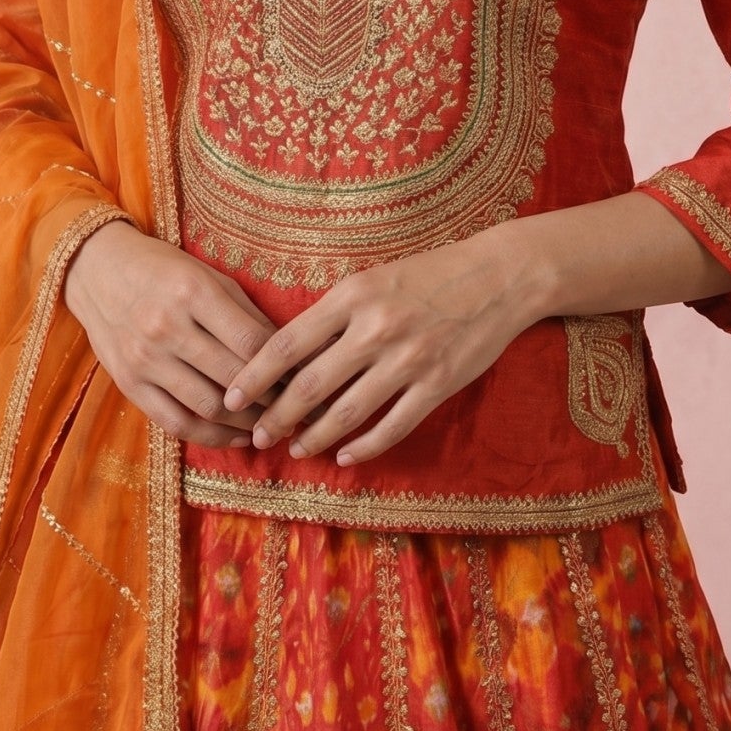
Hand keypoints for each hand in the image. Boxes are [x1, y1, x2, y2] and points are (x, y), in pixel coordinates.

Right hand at [65, 221, 290, 446]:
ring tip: (271, 425)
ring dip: (247, 423)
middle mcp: (167, 326)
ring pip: (208, 406)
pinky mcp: (129, 383)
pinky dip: (211, 436)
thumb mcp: (206, 274)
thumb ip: (244, 312)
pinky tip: (236, 436)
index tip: (303, 378)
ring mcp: (145, 358)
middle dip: (272, 399)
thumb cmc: (163, 269)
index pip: (252, 342)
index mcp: (193, 291)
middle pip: (234, 377)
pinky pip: (176, 422)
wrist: (97, 269)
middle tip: (296, 408)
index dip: (283, 366)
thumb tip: (288, 352)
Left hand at [219, 232, 538, 466]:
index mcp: (353, 296)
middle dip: (277, 416)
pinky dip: (365, 446)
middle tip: (258, 435)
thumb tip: (288, 355)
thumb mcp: (374, 278)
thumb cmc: (429, 275)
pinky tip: (347, 456)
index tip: (230, 397)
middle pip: (310, 385)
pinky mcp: (438, 384)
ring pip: (347, 412)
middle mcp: (376, 328)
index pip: (287, 343)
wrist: (499, 276)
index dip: (253, 376)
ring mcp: (408, 359)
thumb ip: (335, 313)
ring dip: (316, 436)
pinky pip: (393, 425)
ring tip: (297, 448)